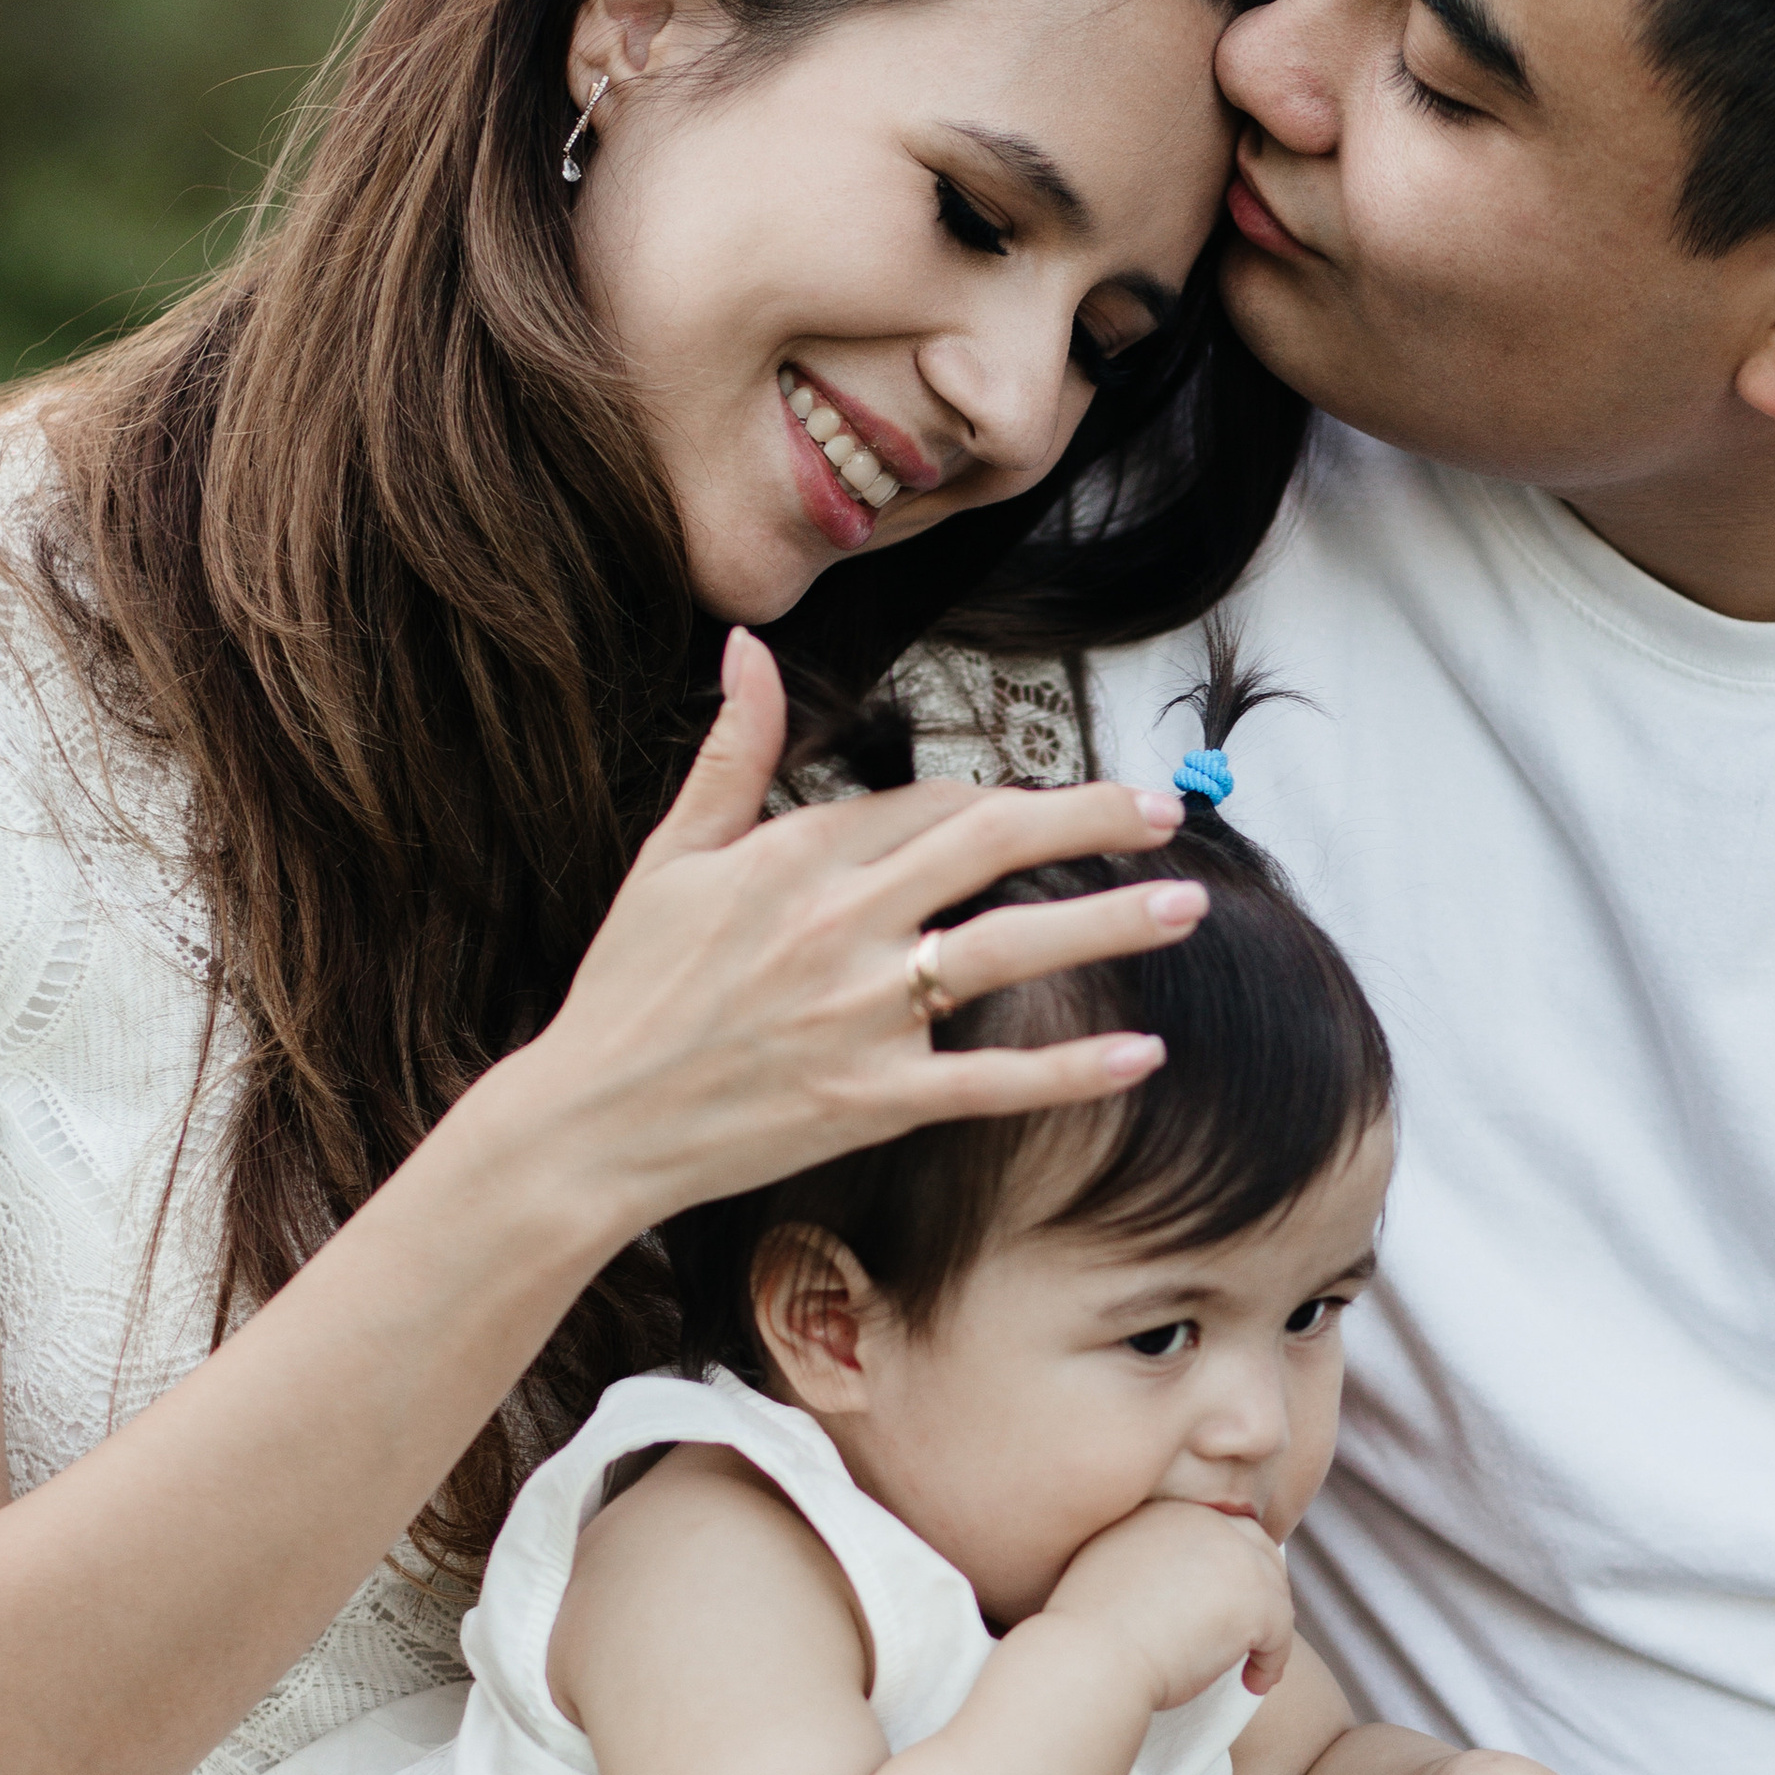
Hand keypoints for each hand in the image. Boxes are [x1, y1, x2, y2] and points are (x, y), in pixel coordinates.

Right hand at [506, 629, 1207, 1236]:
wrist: (588, 1125)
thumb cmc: (628, 991)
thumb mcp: (670, 856)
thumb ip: (731, 753)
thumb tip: (748, 648)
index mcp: (794, 858)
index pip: (927, 804)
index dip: (1002, 799)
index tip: (1057, 802)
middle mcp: (838, 925)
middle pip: (989, 848)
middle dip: (1088, 821)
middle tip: (1165, 812)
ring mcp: (860, 1015)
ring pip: (1008, 953)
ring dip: (1107, 925)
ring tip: (1185, 906)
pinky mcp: (872, 1100)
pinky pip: (992, 1081)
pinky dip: (1070, 1069)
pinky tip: (1143, 1052)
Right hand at [1043, 1497, 1297, 1709]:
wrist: (1090, 1656)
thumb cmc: (1086, 1630)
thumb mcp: (1110, 1567)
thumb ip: (1147, 1559)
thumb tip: (1175, 1586)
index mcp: (1171, 1511)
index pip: (1220, 1530)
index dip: (1230, 1567)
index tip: (1226, 1603)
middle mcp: (1208, 1523)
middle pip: (1256, 1550)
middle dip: (1260, 1589)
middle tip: (1255, 1632)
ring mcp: (1237, 1558)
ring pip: (1274, 1591)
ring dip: (1269, 1627)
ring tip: (1255, 1664)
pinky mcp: (1258, 1600)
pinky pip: (1282, 1631)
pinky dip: (1272, 1661)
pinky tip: (1254, 1684)